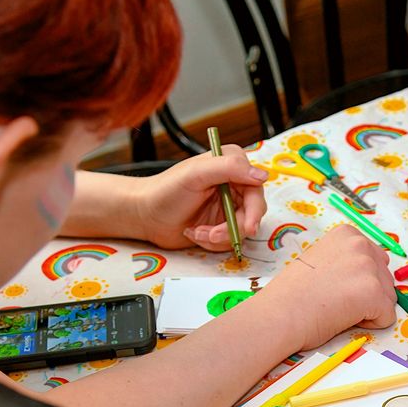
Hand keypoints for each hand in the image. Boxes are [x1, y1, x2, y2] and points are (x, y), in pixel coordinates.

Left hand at [133, 145, 268, 250]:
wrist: (145, 216)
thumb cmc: (165, 191)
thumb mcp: (196, 174)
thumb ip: (229, 168)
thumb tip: (262, 175)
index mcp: (230, 165)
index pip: (255, 187)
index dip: (254, 208)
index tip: (248, 225)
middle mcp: (233, 185)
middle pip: (253, 211)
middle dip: (233, 227)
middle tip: (214, 235)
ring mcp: (229, 206)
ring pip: (242, 229)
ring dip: (220, 236)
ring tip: (198, 232)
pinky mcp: (222, 225)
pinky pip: (231, 239)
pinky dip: (213, 242)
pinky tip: (195, 233)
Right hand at [264, 224, 396, 349]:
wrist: (279, 314)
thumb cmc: (292, 294)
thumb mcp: (319, 260)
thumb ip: (345, 261)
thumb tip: (366, 275)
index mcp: (347, 235)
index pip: (375, 259)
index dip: (358, 280)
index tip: (335, 285)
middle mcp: (361, 245)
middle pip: (385, 277)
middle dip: (368, 294)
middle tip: (336, 300)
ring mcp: (369, 268)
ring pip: (388, 298)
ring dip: (370, 309)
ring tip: (339, 308)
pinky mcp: (374, 294)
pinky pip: (387, 317)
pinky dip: (372, 325)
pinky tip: (345, 318)